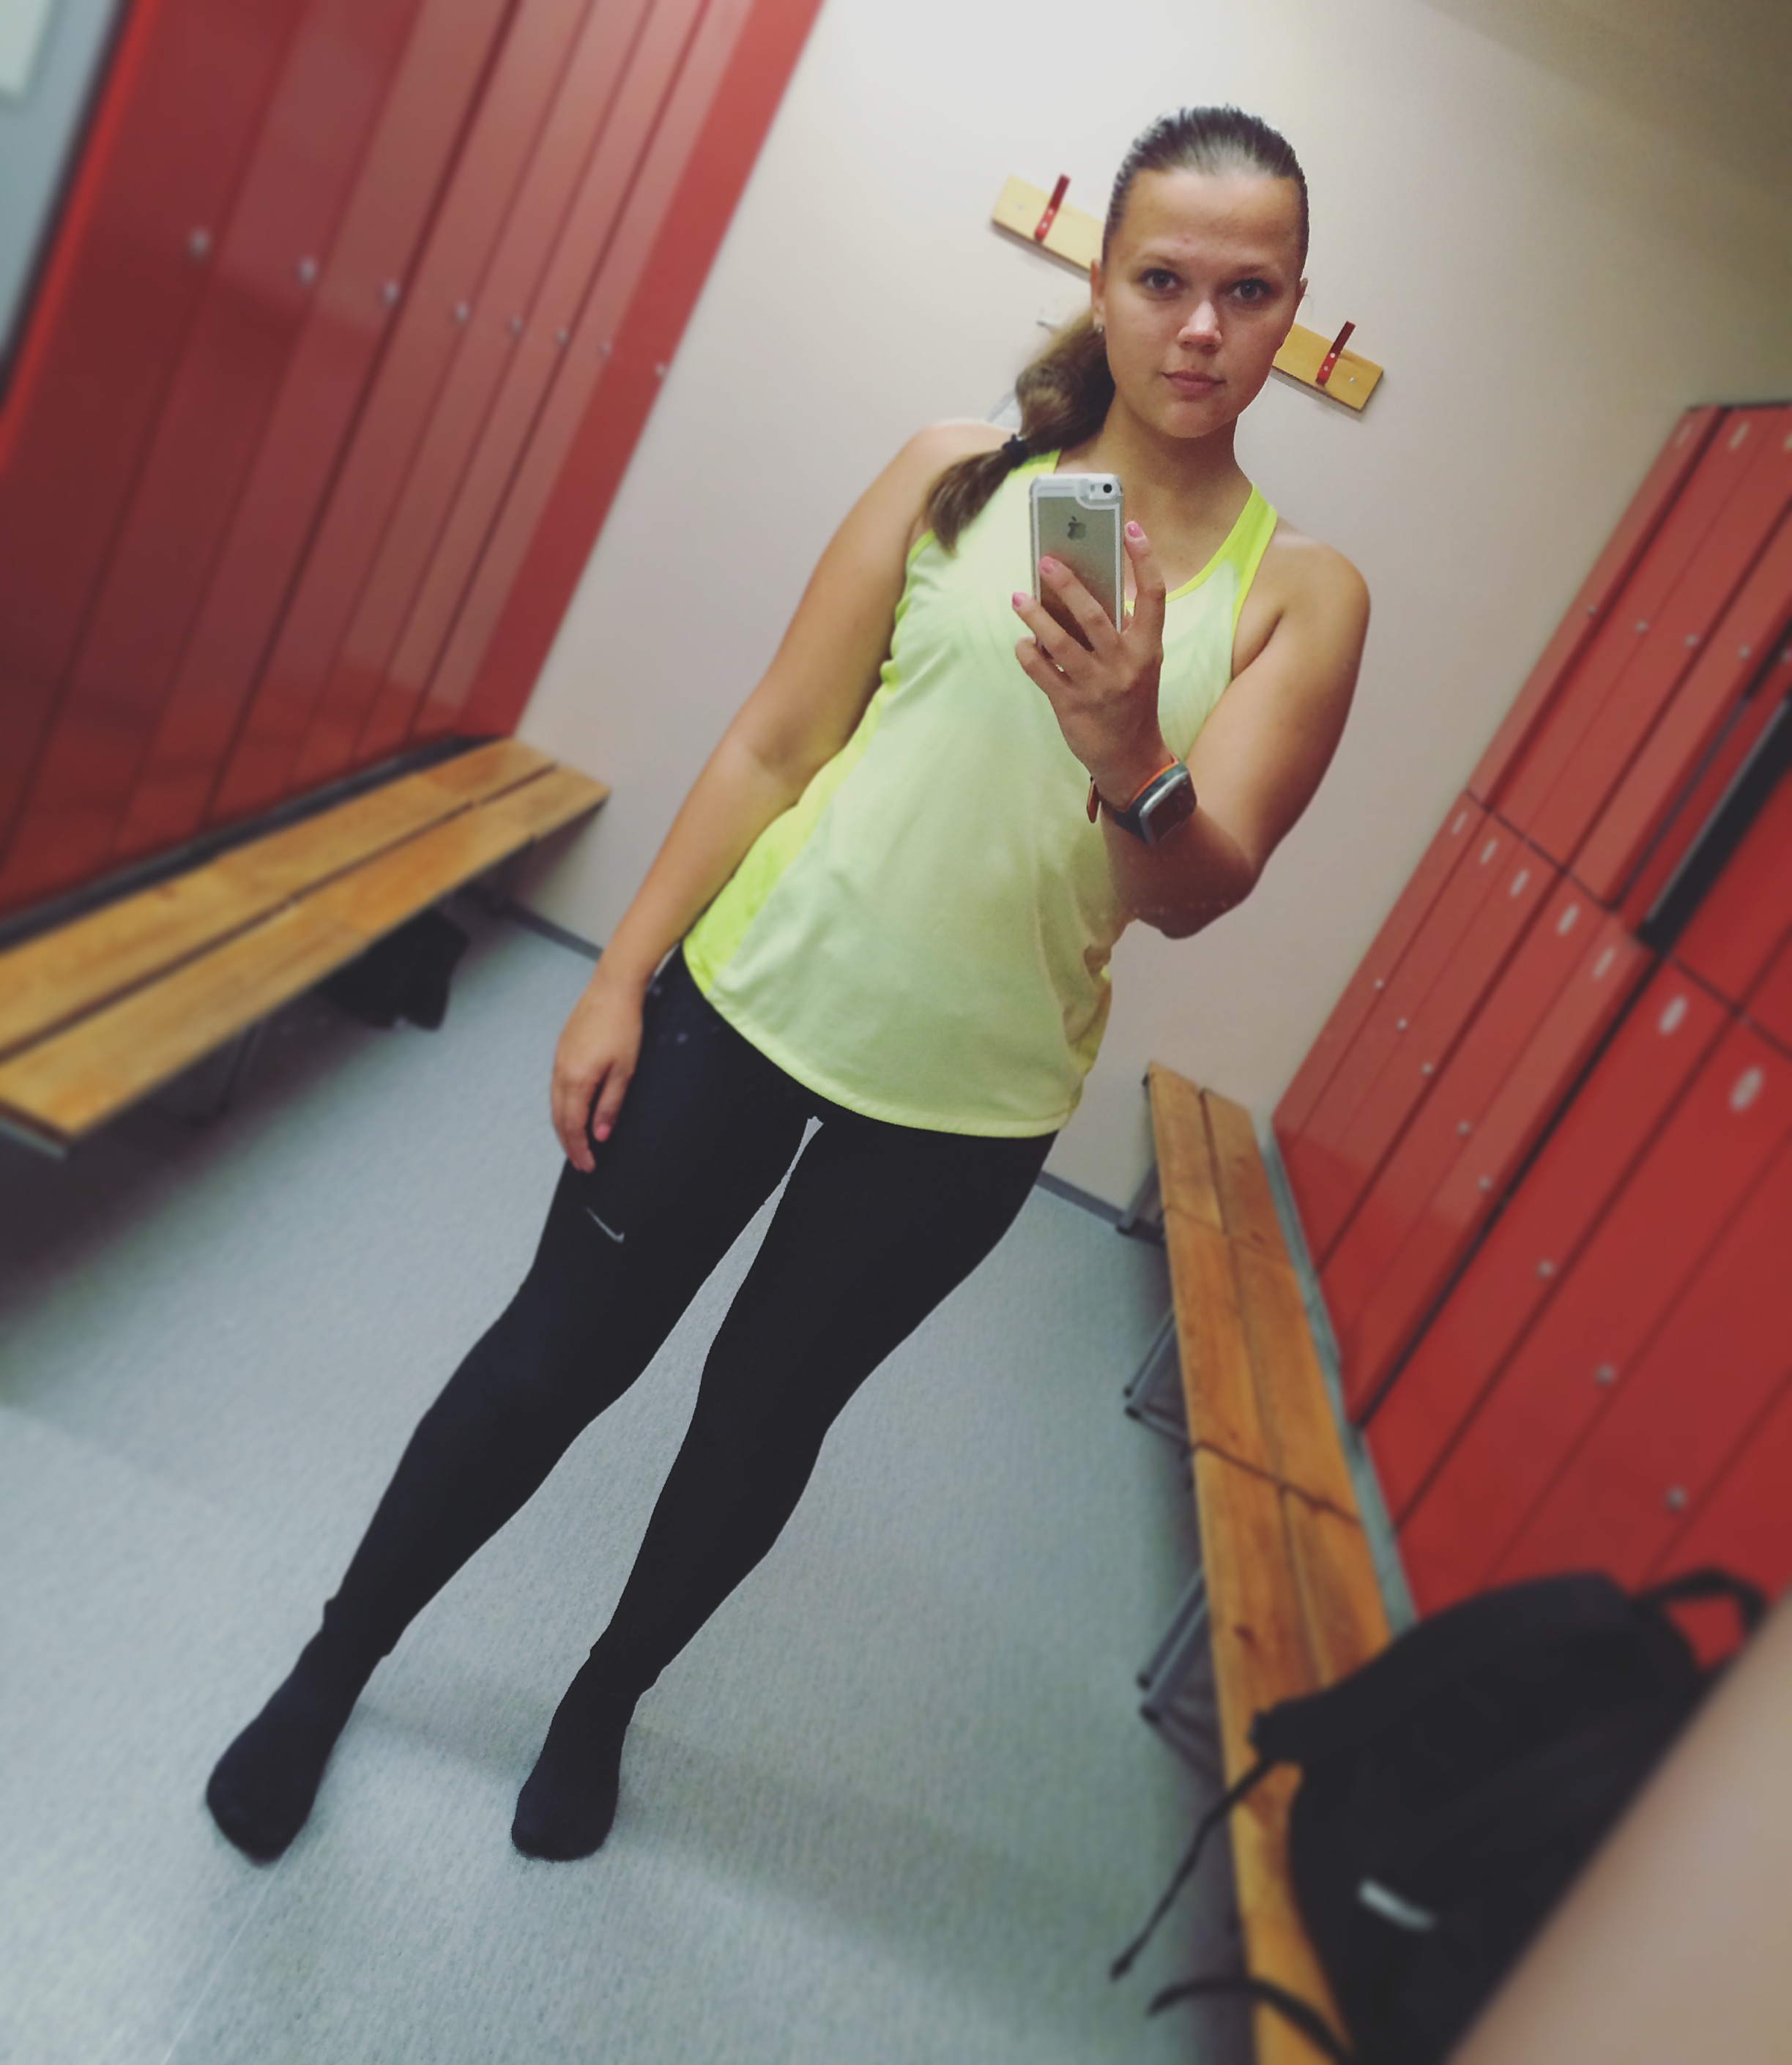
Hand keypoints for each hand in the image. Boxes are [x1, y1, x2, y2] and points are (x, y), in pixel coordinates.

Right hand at [550, 966, 645, 1171]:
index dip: (580, 1150)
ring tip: (576, 1144)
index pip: (573, 1127)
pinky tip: (573, 1112)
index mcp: (576, 1081)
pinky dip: (562, 1109)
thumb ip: (609, 1105)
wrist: (611, 990)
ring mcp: (558, 1062)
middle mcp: (561, 1074)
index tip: (589, 1166)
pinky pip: (556, 1089)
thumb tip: (599, 1135)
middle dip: (569, 1145)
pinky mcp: (561, 1052)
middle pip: (559, 1120)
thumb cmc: (623, 1028)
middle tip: (582, 1163)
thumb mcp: (624, 1071)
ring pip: (555, 1105)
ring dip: (564, 1128)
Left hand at [1012, 519, 1172, 804]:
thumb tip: (1085, 589)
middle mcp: (1125, 664)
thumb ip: (1122, 630)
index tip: (1132, 528)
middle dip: (1069, 585)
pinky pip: (1042, 672)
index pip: (1155, 596)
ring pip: (1061, 643)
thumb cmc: (1131, 699)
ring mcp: (1097, 685)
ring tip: (1018, 598)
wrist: (1130, 757)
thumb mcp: (1141, 663)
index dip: (1145, 559)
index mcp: (1148, 647)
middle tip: (1046, 561)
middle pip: (1096, 615)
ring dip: (1036, 617)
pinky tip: (1021, 643)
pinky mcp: (1071, 705)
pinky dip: (1028, 654)